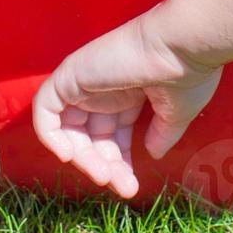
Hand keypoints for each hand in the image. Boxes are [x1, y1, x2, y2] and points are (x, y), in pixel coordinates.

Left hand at [31, 14, 222, 198]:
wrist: (184, 46)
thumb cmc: (187, 72)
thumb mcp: (176, 113)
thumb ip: (161, 134)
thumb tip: (152, 154)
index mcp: (127, 93)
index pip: (111, 135)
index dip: (118, 162)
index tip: (130, 186)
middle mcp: (104, 87)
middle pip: (89, 136)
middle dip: (102, 165)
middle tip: (120, 185)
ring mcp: (85, 81)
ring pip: (68, 129)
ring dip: (82, 158)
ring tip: (104, 176)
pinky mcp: (70, 75)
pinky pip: (45, 110)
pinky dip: (50, 135)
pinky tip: (70, 156)